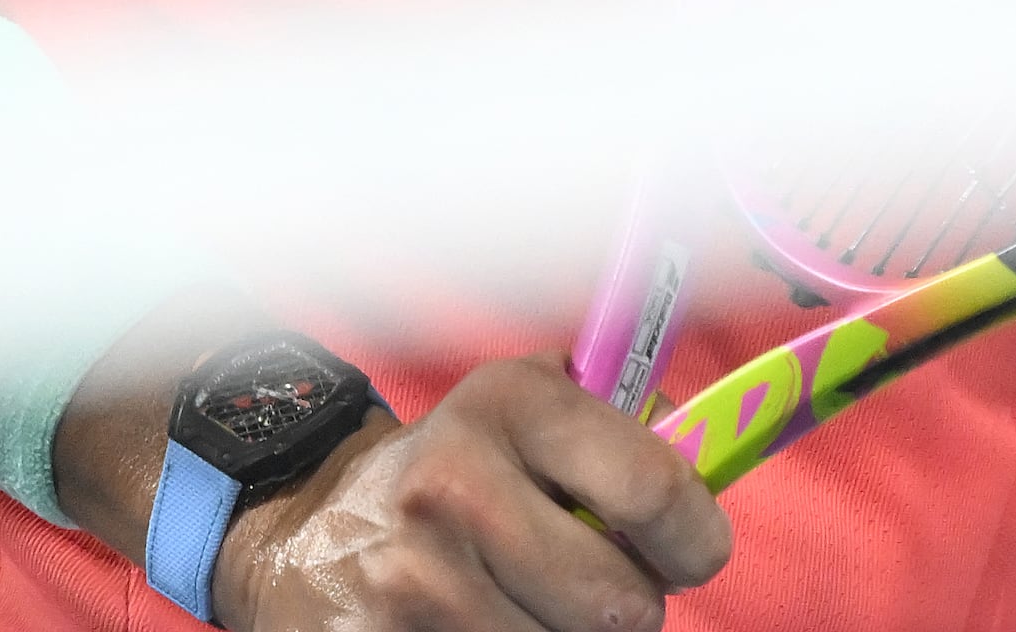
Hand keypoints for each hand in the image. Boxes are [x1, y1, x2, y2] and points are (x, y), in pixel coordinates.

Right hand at [219, 357, 729, 631]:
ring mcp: (415, 582)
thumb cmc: (453, 468)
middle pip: (619, 604)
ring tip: (537, 603)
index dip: (696, 537)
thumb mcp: (526, 405)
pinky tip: (497, 622)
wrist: (306, 532)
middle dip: (632, 607)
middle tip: (605, 587)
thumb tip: (709, 460)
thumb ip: (624, 421)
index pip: (652, 488)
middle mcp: (455, 489)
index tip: (693, 551)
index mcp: (506, 408)